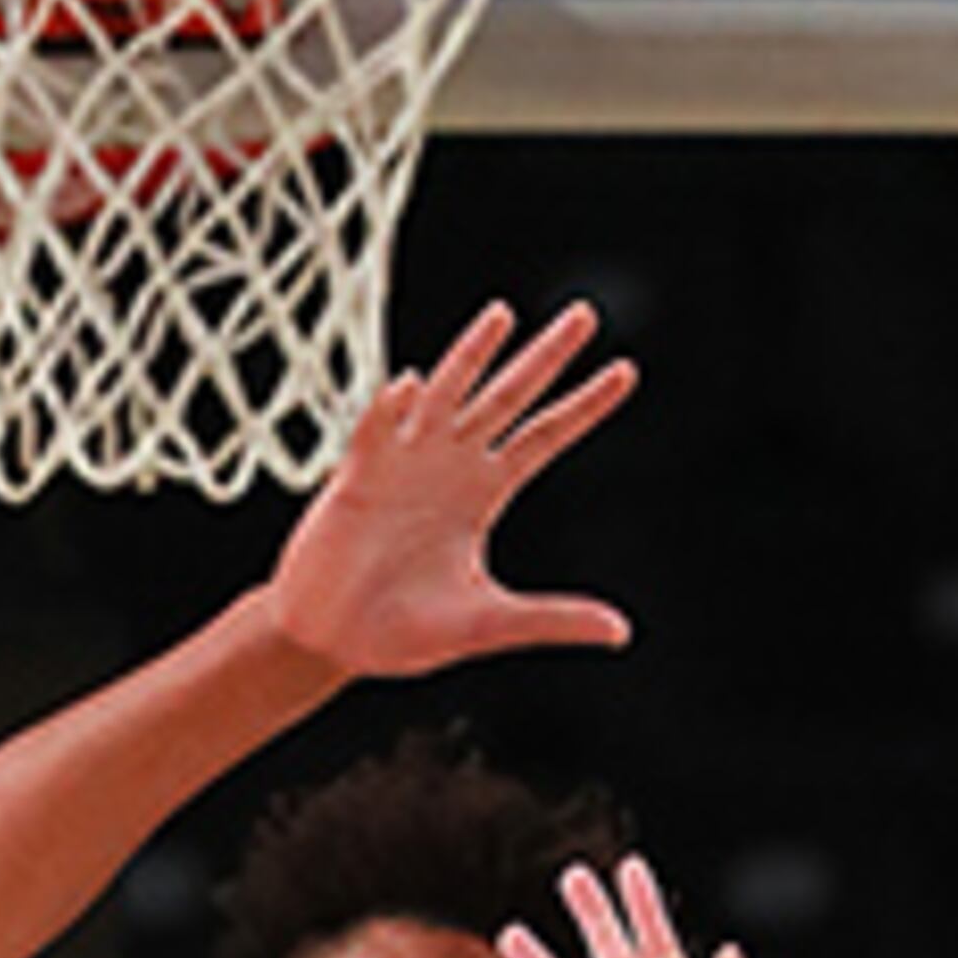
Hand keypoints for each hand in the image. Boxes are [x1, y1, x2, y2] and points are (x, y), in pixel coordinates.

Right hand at [268, 299, 635, 681]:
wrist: (332, 642)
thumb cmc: (402, 632)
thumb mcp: (489, 623)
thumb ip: (553, 620)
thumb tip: (620, 632)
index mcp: (483, 494)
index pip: (544, 436)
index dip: (584, 406)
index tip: (625, 371)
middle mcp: (449, 465)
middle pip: (509, 397)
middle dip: (547, 357)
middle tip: (585, 315)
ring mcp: (404, 462)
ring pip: (446, 392)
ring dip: (472, 355)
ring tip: (504, 317)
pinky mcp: (359, 475)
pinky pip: (378, 430)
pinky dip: (392, 409)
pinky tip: (409, 386)